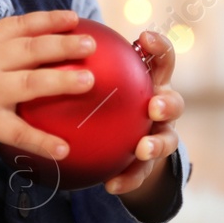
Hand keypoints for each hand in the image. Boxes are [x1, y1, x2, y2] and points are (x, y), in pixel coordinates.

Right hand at [0, 10, 96, 167]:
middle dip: (63, 44)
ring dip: (61, 81)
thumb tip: (36, 45)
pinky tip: (64, 149)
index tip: (75, 18)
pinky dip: (42, 141)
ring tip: (89, 81)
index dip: (49, 20)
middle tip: (91, 43)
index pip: (21, 25)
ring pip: (30, 84)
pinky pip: (19, 133)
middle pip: (31, 50)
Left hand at [104, 29, 185, 210]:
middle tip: (153, 106)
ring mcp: (161, 137)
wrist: (122, 148)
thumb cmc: (106, 106)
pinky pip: (141, 173)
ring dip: (157, 144)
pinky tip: (111, 185)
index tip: (144, 38)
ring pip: (168, 140)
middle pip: (174, 102)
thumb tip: (49, 50)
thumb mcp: (99, 88)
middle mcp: (162, 108)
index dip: (159, 47)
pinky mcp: (150, 165)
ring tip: (142, 149)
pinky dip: (128, 179)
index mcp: (152, 84)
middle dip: (167, 103)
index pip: (161, 60)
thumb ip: (86, 71)